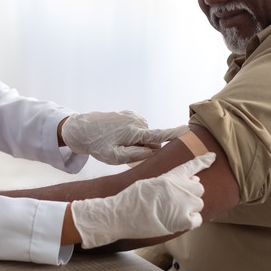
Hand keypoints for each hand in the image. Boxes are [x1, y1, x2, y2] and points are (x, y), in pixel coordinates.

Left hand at [61, 110, 189, 163]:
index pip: (158, 135)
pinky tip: (118, 136)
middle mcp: (136, 121)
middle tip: (125, 152)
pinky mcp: (129, 114)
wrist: (81, 128)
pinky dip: (133, 134)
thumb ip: (135, 155)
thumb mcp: (114, 156)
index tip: (188, 130)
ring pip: (145, 134)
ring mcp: (133, 116)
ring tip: (118, 144)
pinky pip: (138, 128)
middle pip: (152, 139)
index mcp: (133, 132)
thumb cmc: (97, 145)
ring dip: (137, 141)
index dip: (174, 134)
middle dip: (146, 147)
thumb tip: (153, 151)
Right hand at [70, 152, 214, 248]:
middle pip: (199, 188)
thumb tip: (187, 181)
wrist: (122, 215)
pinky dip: (190, 221)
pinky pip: (197, 220)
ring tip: (172, 213)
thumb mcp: (149, 182)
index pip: (190, 166)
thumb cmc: (131, 200)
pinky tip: (176, 221)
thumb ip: (169, 181)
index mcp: (169, 176)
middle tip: (177, 201)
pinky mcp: (184, 220)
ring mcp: (184, 203)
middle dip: (191, 193)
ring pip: (198, 204)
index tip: (213, 157)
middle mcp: (180, 187)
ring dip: (189, 208)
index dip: (203, 161)